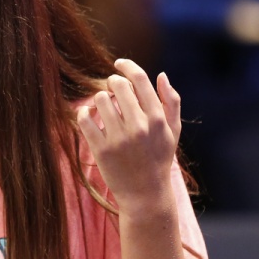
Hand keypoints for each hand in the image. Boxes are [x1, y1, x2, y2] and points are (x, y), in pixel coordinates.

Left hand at [75, 58, 180, 212]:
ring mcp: (119, 138)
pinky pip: (85, 119)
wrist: (146, 195)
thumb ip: (172, 102)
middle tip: (112, 90)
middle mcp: (139, 127)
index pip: (139, 80)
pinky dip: (85, 113)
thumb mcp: (174, 132)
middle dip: (113, 83)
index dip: (127, 66)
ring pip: (100, 100)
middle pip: (117, 85)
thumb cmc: (159, 160)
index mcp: (157, 119)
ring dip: (100, 100)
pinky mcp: (101, 150)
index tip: (118, 63)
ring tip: (105, 108)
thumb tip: (161, 75)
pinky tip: (90, 116)